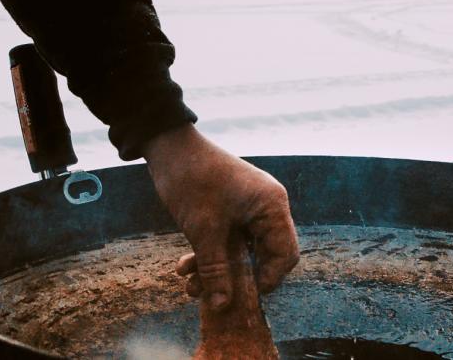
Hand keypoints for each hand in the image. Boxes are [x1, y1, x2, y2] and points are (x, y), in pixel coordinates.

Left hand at [143, 124, 298, 311]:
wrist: (167, 147)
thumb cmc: (192, 181)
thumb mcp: (203, 231)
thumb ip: (214, 270)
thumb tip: (221, 305)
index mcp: (272, 206)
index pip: (285, 254)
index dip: (267, 279)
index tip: (242, 296)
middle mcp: (266, 207)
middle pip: (262, 255)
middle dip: (234, 279)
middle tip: (211, 296)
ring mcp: (247, 207)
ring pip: (239, 251)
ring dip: (216, 270)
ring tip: (189, 285)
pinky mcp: (229, 209)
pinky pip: (226, 240)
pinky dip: (209, 255)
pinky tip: (184, 268)